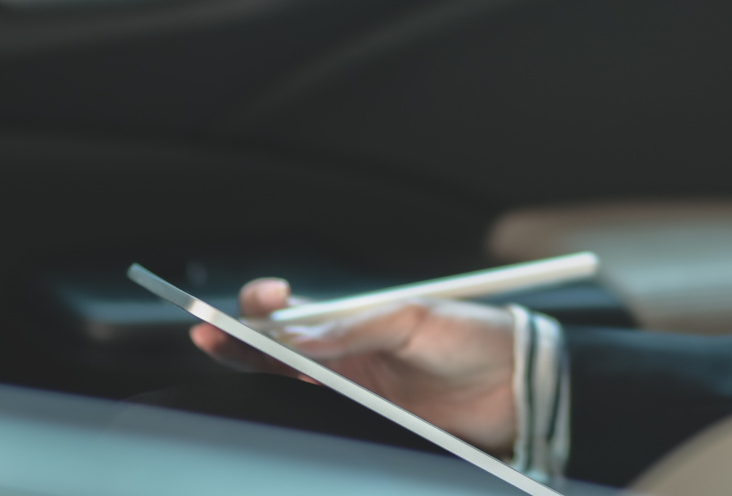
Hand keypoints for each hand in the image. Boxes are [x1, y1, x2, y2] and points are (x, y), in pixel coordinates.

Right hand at [189, 277, 520, 452]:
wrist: (521, 385)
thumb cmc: (473, 337)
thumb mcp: (413, 320)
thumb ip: (356, 325)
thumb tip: (298, 330)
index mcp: (356, 320)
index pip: (295, 312)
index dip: (264, 307)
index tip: (251, 303)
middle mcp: (347, 356)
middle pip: (276, 351)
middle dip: (239, 341)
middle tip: (210, 334)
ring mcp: (354, 393)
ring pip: (289, 385)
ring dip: (257, 373)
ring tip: (226, 356)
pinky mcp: (369, 426)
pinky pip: (321, 421)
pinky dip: (294, 414)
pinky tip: (275, 409)